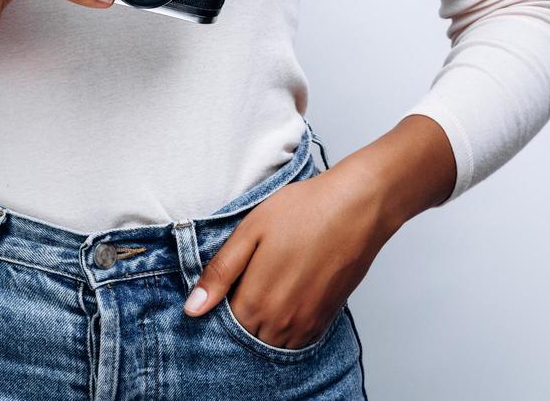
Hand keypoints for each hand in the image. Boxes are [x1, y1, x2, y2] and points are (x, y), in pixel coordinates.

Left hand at [182, 162, 394, 348]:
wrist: (357, 207)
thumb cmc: (303, 211)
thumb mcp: (250, 232)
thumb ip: (220, 273)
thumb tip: (192, 309)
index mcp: (255, 301)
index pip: (223, 324)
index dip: (218, 305)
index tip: (224, 284)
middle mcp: (280, 321)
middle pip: (247, 335)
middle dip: (239, 317)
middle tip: (246, 280)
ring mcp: (306, 324)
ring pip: (271, 341)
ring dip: (262, 325)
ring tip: (267, 287)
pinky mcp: (326, 319)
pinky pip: (297, 340)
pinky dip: (285, 327)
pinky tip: (286, 296)